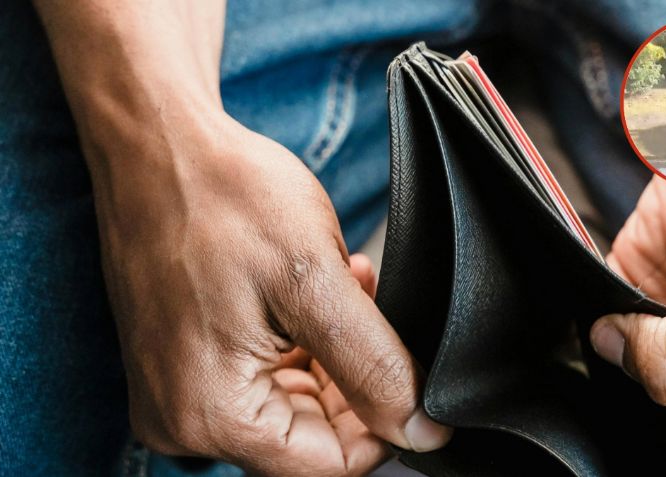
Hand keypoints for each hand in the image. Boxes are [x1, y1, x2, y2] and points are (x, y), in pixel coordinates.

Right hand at [97, 114, 450, 475]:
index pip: (327, 465)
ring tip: (346, 288)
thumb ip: (374, 366)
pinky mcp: (183, 361)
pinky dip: (299, 341)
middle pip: (308, 437)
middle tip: (372, 312)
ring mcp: (179, 390)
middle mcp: (185, 418)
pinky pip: (260, 374)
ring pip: (291, 403)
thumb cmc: (222, 196)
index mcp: (212, 413)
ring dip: (332, 354)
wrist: (157, 144)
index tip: (409, 376)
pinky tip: (316, 292)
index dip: (382, 426)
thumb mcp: (315, 283)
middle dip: (355, 379)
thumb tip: (420, 431)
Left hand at [589, 172, 665, 474]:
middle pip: (638, 396)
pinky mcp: (633, 262)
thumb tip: (611, 349)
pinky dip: (575, 293)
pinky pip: (591, 293)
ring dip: (586, 339)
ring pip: (608, 347)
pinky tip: (566, 288)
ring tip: (565, 330)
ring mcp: (664, 307)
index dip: (651, 446)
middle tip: (578, 372)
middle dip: (608, 388)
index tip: (607, 432)